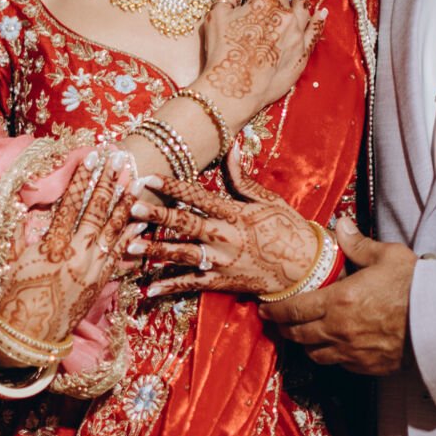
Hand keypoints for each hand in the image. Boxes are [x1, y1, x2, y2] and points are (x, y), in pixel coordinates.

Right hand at [0, 151, 139, 355]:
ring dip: (125, 203)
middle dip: (108, 182)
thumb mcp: (12, 261)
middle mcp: (75, 254)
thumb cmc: (16, 297)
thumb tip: (22, 206)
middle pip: (95, 211)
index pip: (69, 204)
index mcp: (51, 246)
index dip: (81, 179)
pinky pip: (120, 254)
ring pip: (112, 230)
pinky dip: (132, 235)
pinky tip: (143, 219)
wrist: (30, 335)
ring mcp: (91, 268)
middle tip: (120, 158)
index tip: (90, 158)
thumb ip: (20, 233)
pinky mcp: (99, 282)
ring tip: (136, 180)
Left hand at [135, 149, 327, 302]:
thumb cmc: (287, 229)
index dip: (173, 186)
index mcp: (235, 213)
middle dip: (158, 215)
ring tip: (130, 246)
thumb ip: (242, 177)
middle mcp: (226, 236)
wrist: (305, 268)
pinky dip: (170, 287)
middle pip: (186, 224)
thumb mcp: (268, 200)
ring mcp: (222, 261)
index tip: (149, 177)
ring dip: (156, 250)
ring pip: (183, 254)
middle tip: (133, 207)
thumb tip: (232, 146)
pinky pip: (192, 284)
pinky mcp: (222, 281)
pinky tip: (148, 290)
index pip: (198, 196)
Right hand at [194, 0, 318, 128]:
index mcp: (262, 2)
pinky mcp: (302, 53)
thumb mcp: (216, 19)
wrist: (236, 88)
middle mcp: (283, 14)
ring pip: (303, 7)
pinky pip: (314, 33)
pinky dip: (319, 21)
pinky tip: (322, 12)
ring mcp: (296, 34)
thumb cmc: (222, 53)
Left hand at [262, 223, 415, 373]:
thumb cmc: (415, 286)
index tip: (264, 309)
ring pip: (315, 354)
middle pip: (298, 335)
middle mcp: (339, 331)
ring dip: (306, 345)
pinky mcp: (367, 367)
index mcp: (339, 301)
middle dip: (285, 329)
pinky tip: (334, 348)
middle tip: (279, 322)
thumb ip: (358, 244)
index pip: (293, 309)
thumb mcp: (387, 256)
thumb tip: (340, 224)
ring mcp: (352, 353)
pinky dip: (331, 356)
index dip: (275, 310)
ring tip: (304, 336)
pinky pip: (339, 365)